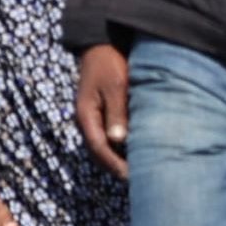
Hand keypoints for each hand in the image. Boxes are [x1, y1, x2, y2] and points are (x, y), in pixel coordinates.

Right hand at [75, 44, 130, 177]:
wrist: (101, 45)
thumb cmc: (109, 63)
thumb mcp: (115, 85)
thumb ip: (117, 112)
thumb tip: (118, 140)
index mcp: (86, 115)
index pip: (99, 148)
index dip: (114, 164)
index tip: (130, 176)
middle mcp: (86, 120)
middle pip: (99, 153)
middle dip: (116, 167)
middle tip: (139, 180)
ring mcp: (92, 118)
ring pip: (103, 147)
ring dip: (118, 159)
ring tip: (139, 170)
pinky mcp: (101, 114)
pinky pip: (107, 137)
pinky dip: (119, 148)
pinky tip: (136, 151)